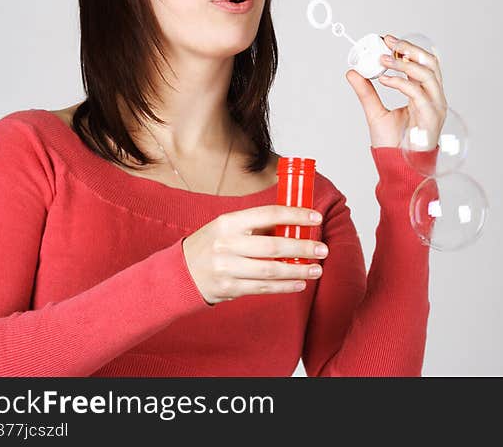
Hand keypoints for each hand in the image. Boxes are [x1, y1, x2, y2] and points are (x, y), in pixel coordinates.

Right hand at [181, 205, 328, 304]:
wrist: (180, 273)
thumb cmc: (211, 245)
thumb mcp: (227, 227)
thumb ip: (256, 225)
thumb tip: (295, 223)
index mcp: (228, 222)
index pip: (268, 214)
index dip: (295, 215)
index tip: (316, 218)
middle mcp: (226, 244)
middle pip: (273, 245)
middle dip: (302, 247)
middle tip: (322, 249)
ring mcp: (226, 268)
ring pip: (271, 270)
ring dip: (298, 270)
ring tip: (316, 269)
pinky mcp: (229, 288)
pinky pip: (263, 287)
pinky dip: (284, 286)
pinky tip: (299, 283)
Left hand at [346, 34, 447, 148]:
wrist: (398, 168)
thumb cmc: (393, 145)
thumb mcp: (375, 112)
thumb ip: (366, 92)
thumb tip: (353, 72)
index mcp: (425, 94)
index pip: (422, 63)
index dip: (407, 48)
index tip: (386, 39)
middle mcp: (434, 98)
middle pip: (430, 62)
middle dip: (409, 48)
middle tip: (387, 41)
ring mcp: (436, 107)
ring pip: (427, 74)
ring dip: (403, 63)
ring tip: (382, 60)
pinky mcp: (431, 117)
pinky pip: (418, 93)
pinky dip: (400, 82)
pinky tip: (384, 79)